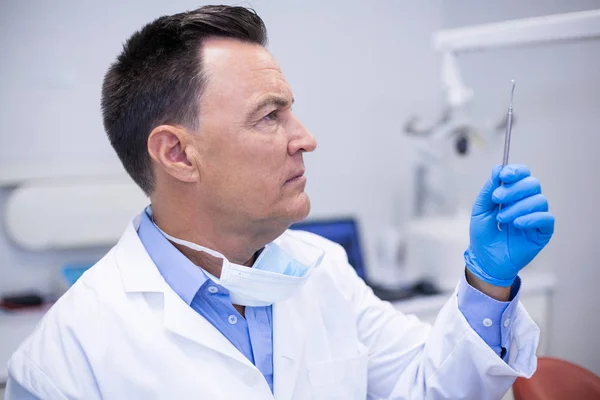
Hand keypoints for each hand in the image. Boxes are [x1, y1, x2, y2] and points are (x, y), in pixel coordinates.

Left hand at [465, 164, 554, 286]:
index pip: (523, 174)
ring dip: (518, 207)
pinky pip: (546, 218)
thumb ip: (489, 190)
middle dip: (514, 189)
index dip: (516, 171)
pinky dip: (532, 218)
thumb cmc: (483, 235)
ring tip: (502, 218)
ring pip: (539, 200)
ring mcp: (536, 216)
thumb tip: (498, 168)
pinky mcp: (543, 231)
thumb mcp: (480, 210)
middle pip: (532, 184)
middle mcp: (527, 202)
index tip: (504, 175)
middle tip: (497, 199)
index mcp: (513, 194)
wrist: (485, 260)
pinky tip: (518, 224)